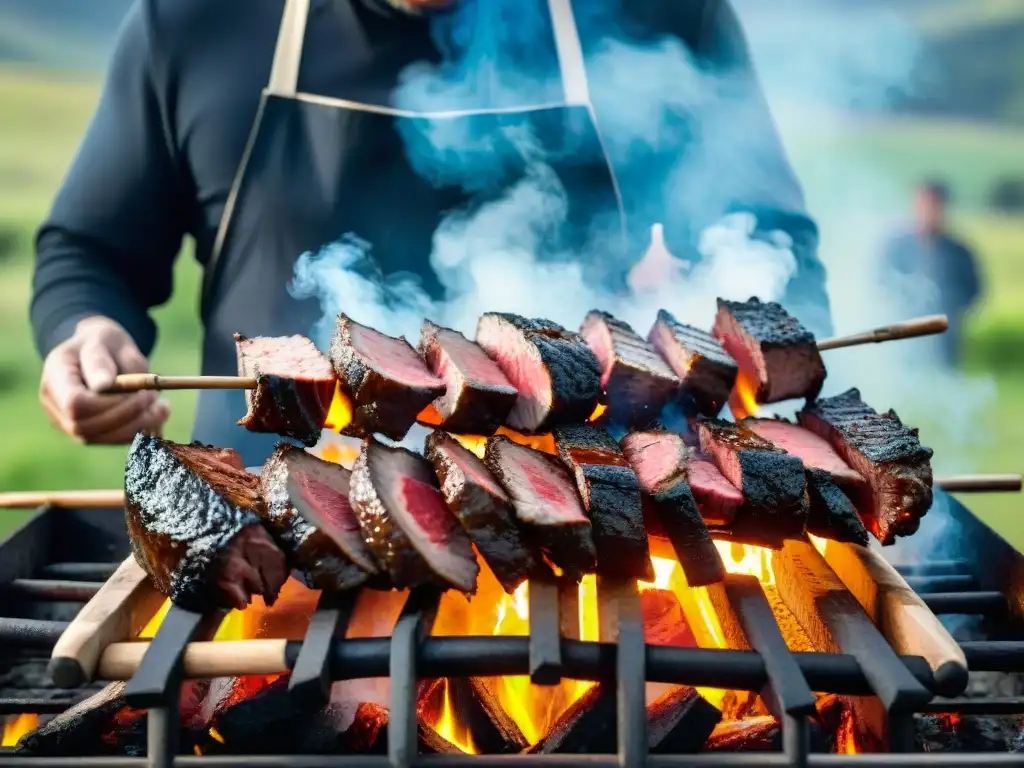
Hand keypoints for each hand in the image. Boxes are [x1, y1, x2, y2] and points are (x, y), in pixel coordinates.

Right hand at [39, 316, 170, 443]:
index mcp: (56, 374)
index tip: (139, 391)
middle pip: (85, 425)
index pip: (74, 403)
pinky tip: (156, 416)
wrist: (100, 350)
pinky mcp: (87, 431)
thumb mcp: (104, 339)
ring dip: (135, 426)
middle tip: (156, 397)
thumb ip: (101, 361)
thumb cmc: (103, 342)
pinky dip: (136, 431)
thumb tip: (103, 386)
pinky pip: (110, 440)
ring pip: (98, 437)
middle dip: (126, 415)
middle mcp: (54, 403)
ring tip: (163, 408)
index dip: (108, 403)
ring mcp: (66, 420)